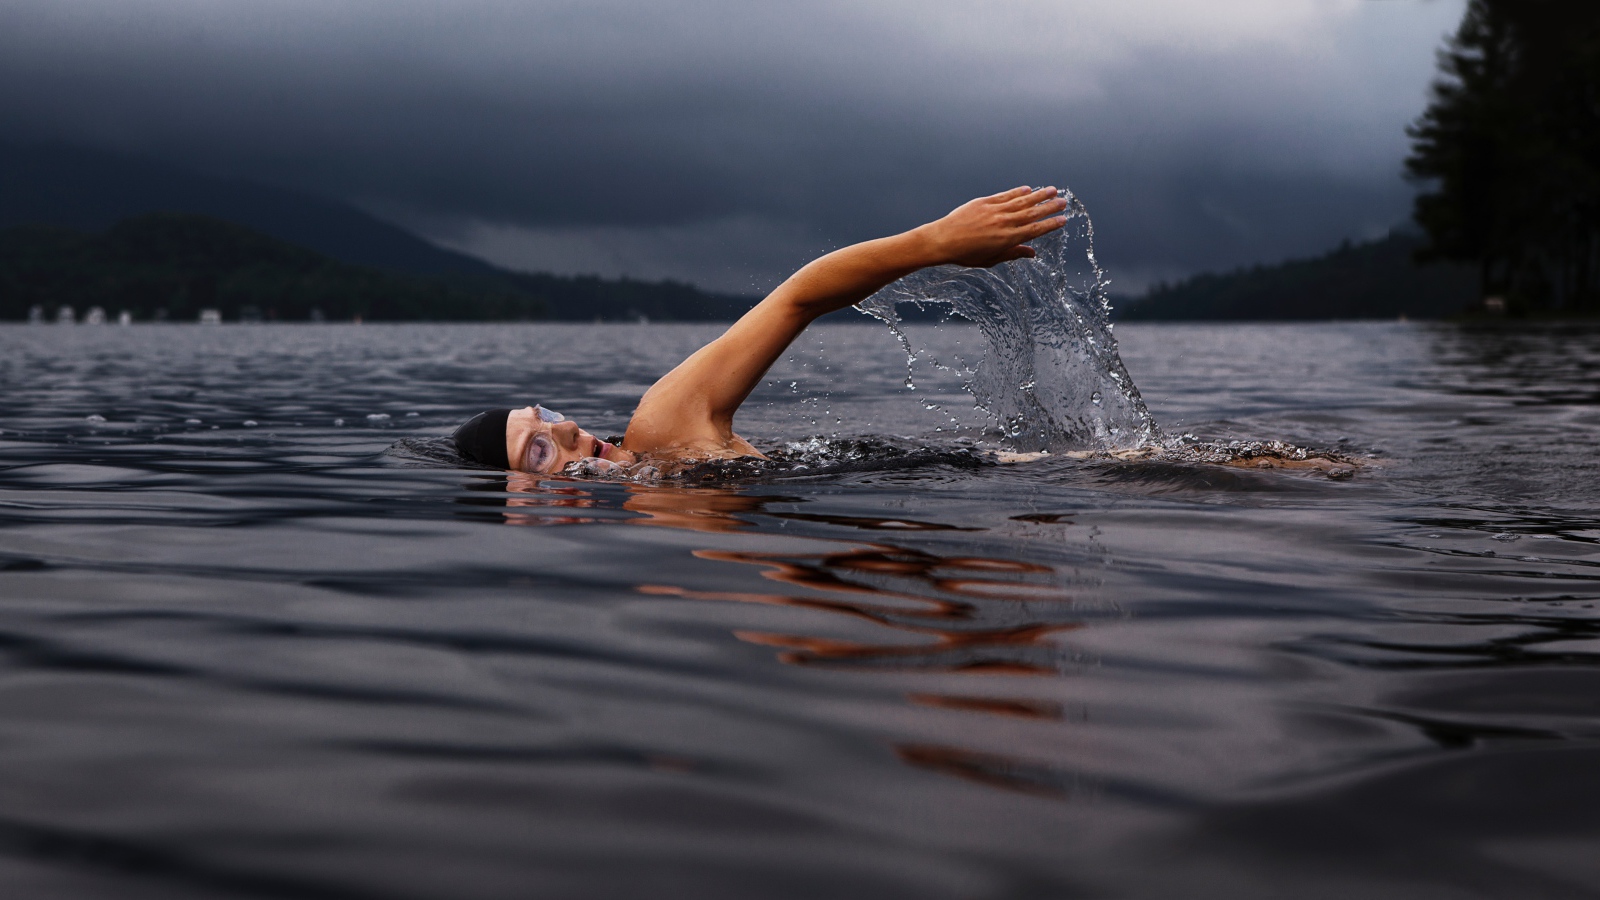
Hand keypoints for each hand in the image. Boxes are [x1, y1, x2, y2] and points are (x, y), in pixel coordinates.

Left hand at [917, 186, 1069, 267]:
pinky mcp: (985, 202)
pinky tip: (1028, 189)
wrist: (943, 240)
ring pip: (1022, 201)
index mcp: (1007, 239)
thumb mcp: (991, 259)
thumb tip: (1032, 253)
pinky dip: (1018, 192)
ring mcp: (995, 211)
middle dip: (1050, 207)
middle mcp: (1004, 223)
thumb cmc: (966, 254)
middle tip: (1064, 201)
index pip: (1035, 230)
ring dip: (1039, 195)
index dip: (1050, 224)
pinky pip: (1005, 195)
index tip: (1063, 220)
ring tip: (1052, 190)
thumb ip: (1013, 254)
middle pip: (1033, 213)